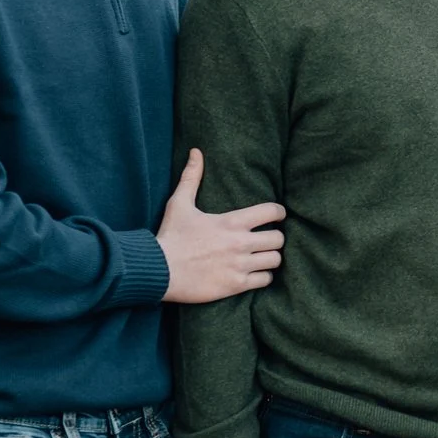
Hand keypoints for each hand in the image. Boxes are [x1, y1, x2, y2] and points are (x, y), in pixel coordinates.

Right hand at [159, 150, 284, 303]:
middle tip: (267, 239)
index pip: (272, 212)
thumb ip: (191, 177)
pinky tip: (253, 273)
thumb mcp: (179, 204)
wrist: (158, 270)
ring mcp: (239, 265)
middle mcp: (240, 243)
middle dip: (275, 238)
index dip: (278, 212)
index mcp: (231, 222)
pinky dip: (262, 277)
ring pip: (275, 260)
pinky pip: (265, 280)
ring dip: (270, 258)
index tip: (277, 216)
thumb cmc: (170, 236)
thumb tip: (195, 152)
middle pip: (278, 239)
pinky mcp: (235, 285)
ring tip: (262, 257)